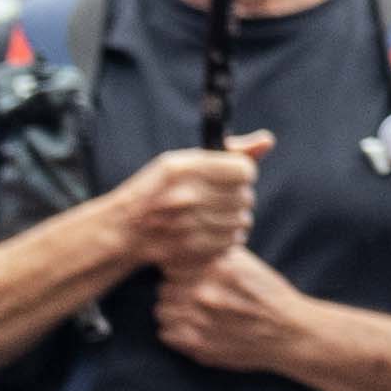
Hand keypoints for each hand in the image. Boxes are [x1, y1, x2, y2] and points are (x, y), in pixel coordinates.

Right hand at [105, 140, 266, 281]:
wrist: (123, 230)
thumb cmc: (156, 191)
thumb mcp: (183, 162)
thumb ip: (229, 152)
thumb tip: (268, 140)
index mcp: (184, 168)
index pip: (244, 170)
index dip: (242, 173)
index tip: (231, 177)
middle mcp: (186, 196)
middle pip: (246, 197)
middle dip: (236, 197)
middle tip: (215, 199)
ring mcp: (189, 225)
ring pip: (242, 221)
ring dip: (233, 219)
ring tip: (210, 216)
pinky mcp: (193, 249)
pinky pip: (233, 242)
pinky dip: (226, 238)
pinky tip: (207, 232)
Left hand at [152, 251, 325, 377]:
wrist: (291, 333)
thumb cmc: (269, 296)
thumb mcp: (248, 264)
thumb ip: (214, 254)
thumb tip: (181, 247)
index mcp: (216, 268)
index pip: (173, 263)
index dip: (182, 269)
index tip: (192, 277)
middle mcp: (204, 292)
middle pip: (165, 287)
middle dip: (178, 290)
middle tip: (197, 297)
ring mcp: (198, 320)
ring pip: (161, 310)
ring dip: (174, 311)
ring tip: (196, 313)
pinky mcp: (197, 344)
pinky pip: (165, 333)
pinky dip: (176, 332)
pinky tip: (196, 328)